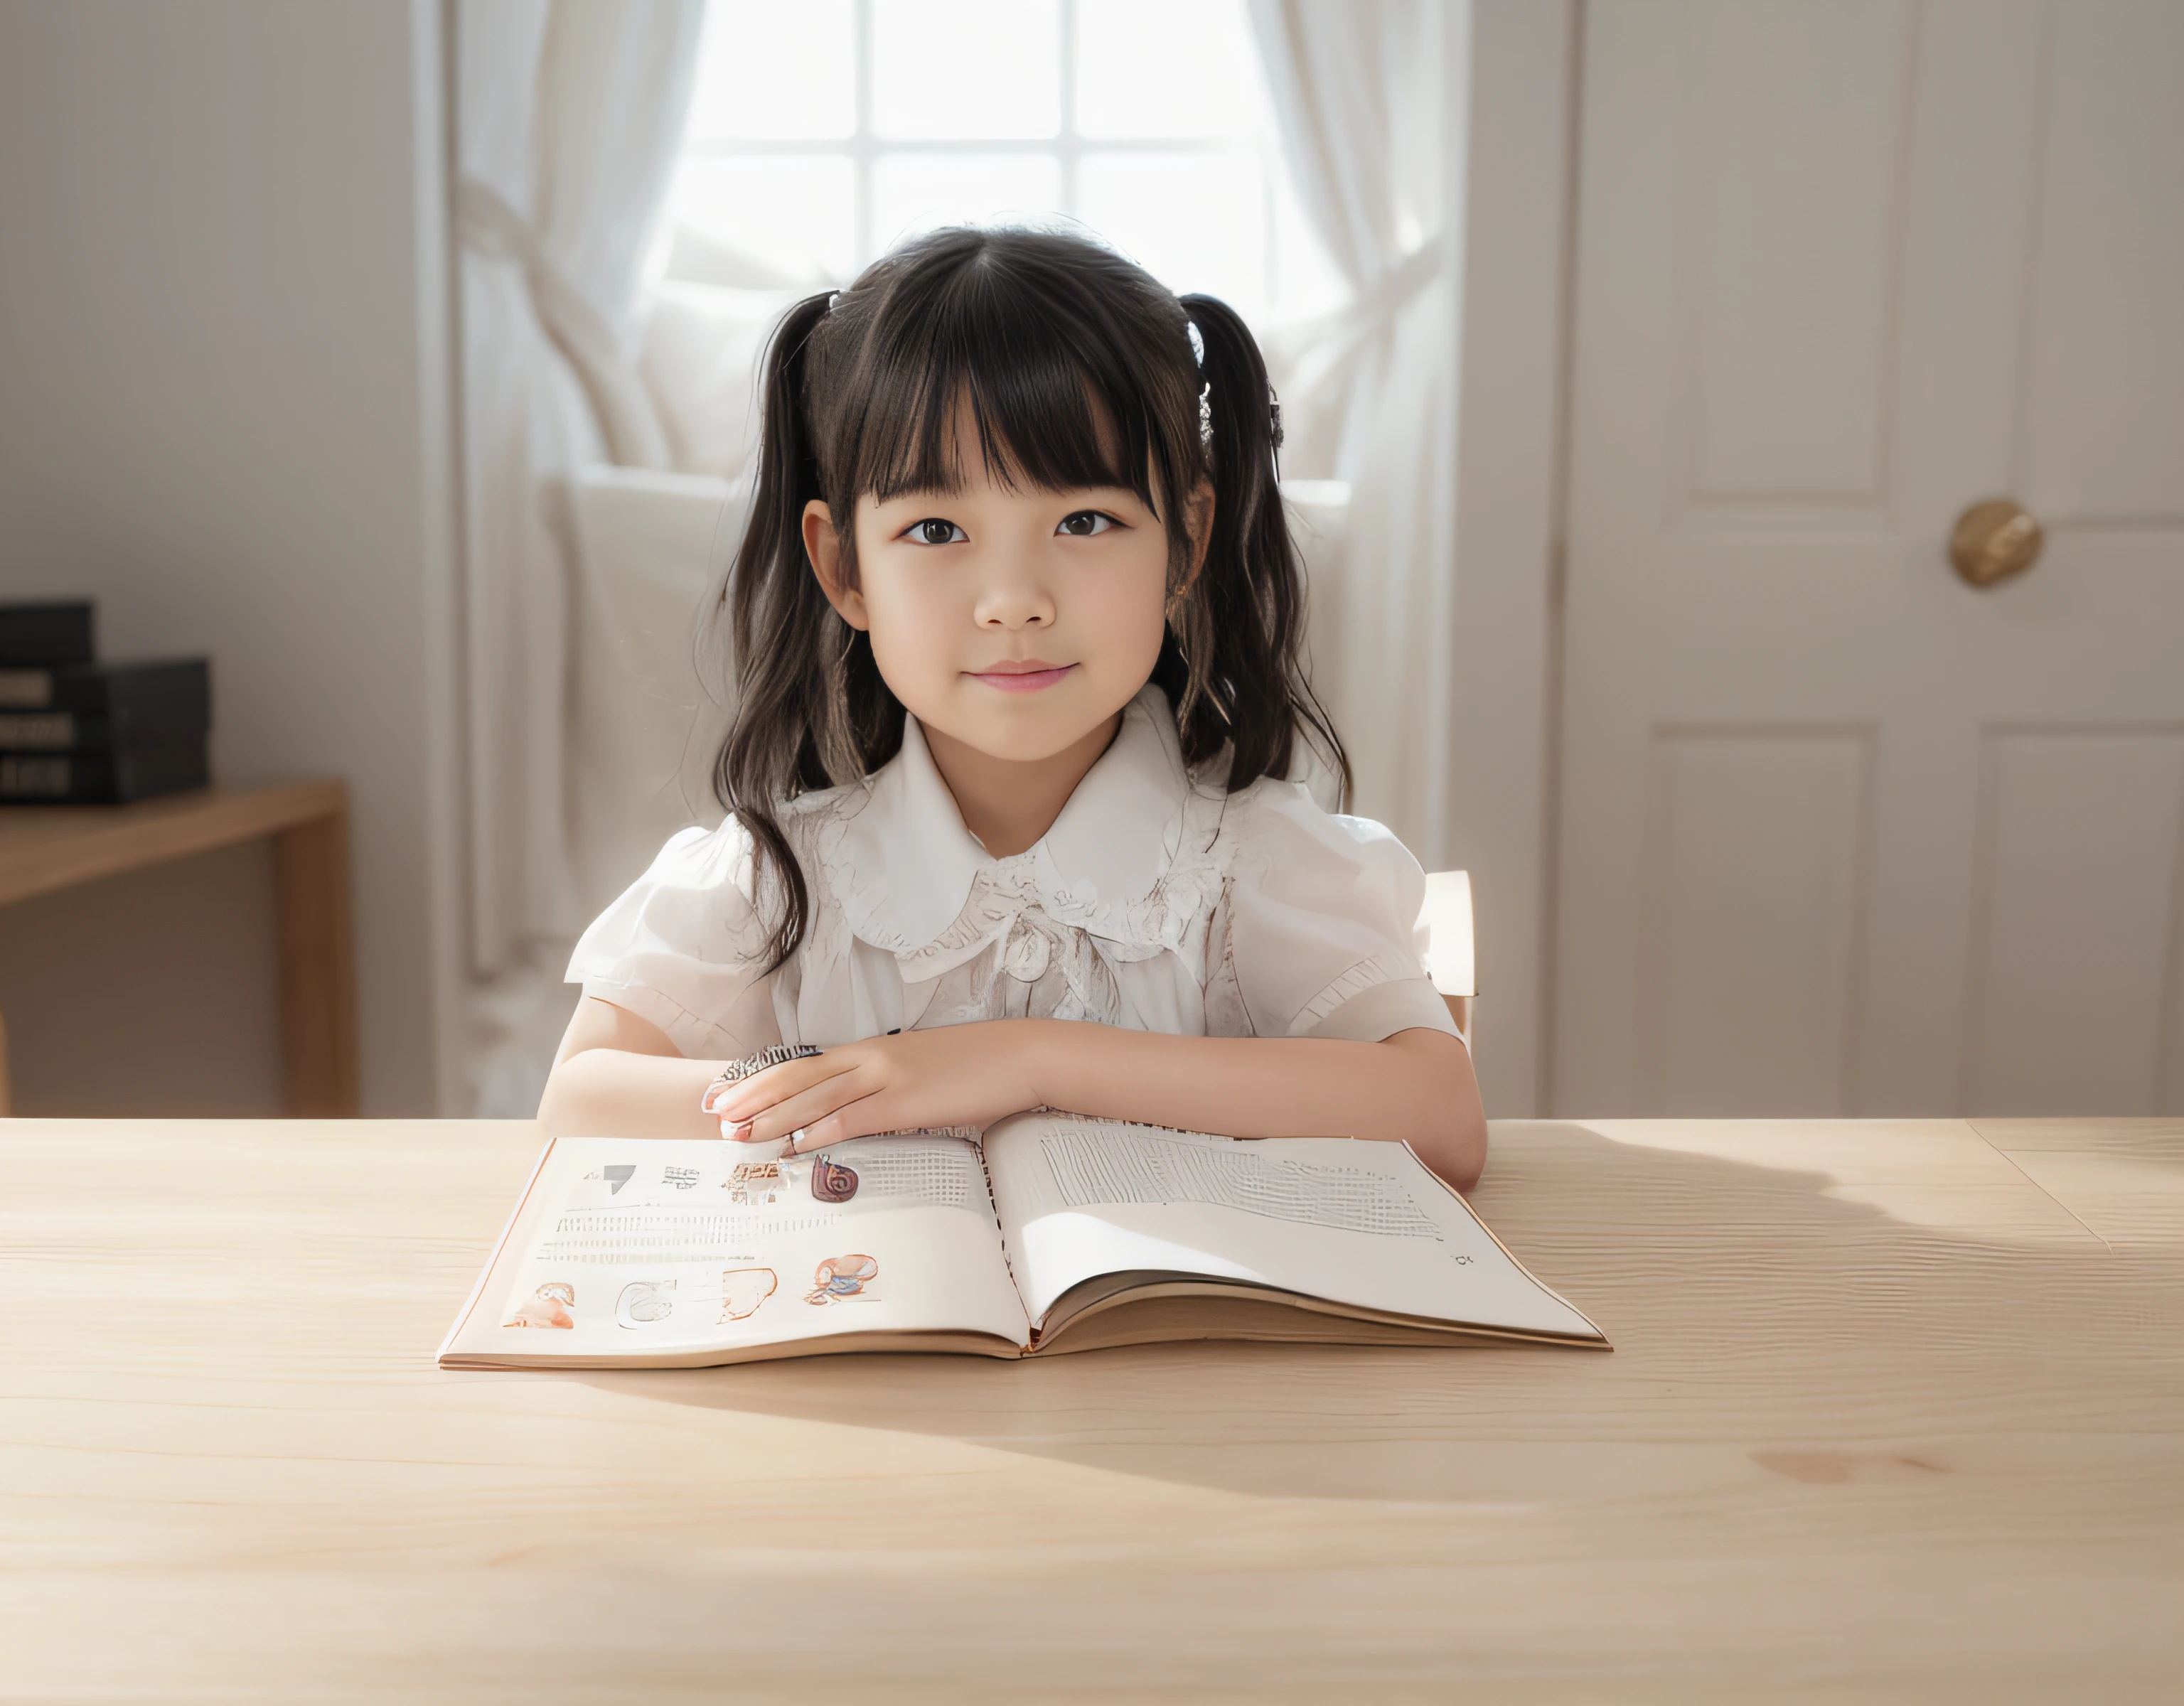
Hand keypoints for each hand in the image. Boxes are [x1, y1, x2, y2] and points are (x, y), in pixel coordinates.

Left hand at [709, 1021, 1044, 1150]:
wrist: (1019, 1057)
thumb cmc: (976, 1067)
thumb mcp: (921, 1070)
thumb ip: (887, 1085)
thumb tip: (862, 1108)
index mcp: (872, 1050)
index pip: (805, 1065)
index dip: (764, 1079)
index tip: (732, 1092)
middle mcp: (870, 1058)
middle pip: (797, 1076)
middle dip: (752, 1096)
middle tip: (714, 1114)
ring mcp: (886, 1077)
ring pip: (815, 1098)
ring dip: (772, 1117)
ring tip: (738, 1133)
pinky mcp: (906, 1101)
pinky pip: (853, 1118)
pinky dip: (819, 1131)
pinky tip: (795, 1144)